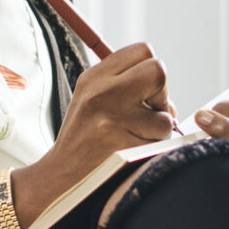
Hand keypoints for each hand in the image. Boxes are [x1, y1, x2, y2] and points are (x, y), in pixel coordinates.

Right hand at [38, 42, 175, 177]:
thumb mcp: (93, 98)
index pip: (143, 51)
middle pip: (158, 71)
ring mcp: (112, 120)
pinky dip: (155, 147)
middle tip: (148, 113)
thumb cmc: (86, 137)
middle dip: (162, 94)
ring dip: (159, 130)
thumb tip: (165, 90)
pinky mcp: (122, 146)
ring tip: (134, 138)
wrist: (62, 177)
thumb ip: (125, 82)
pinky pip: (161, 142)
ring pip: (166, 115)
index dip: (152, 71)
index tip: (144, 91)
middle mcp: (101, 93)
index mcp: (94, 77)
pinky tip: (133, 151)